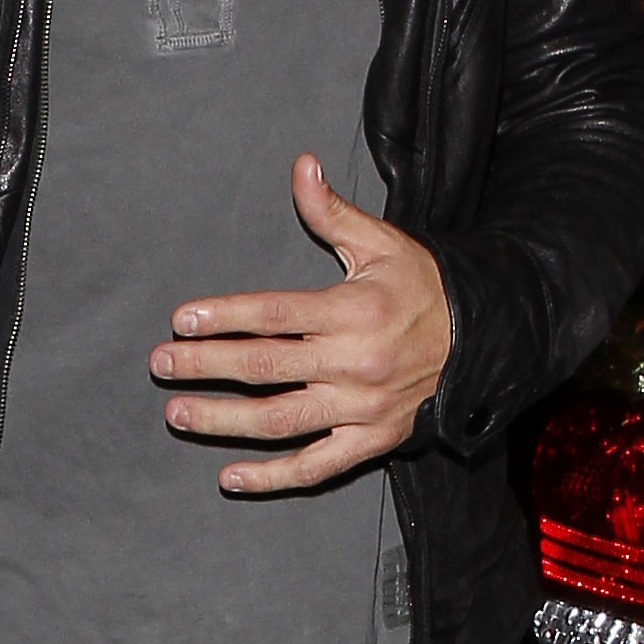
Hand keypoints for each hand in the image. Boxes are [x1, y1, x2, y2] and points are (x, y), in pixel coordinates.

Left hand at [149, 154, 452, 493]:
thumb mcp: (382, 242)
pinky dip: (272, 477)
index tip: (182, 321)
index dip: (225, 317)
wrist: (483, 337)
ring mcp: (362, 407)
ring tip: (179, 413)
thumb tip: (301, 166)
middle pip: (265, 368)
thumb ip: (332, 212)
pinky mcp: (371, 439)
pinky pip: (316, 465)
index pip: (275, 314)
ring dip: (224, 421)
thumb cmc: (421, 286)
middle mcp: (354, 362)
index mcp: (352, 311)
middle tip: (160, 364)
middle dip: (206, 366)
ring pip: (280, 421)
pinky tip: (230, 476)